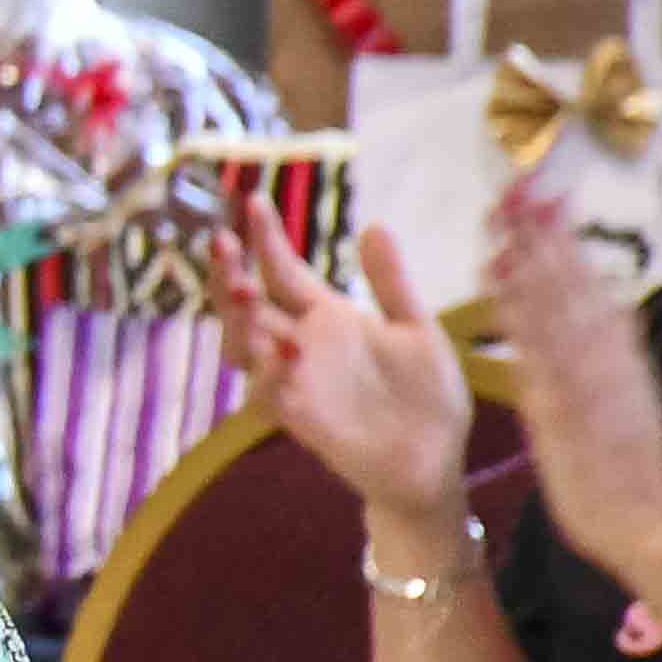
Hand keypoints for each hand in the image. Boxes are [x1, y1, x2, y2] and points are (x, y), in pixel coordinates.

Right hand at [215, 214, 474, 521]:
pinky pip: (270, 394)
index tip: (253, 201)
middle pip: (246, 306)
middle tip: (222, 242)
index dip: (266, 239)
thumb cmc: (427, 396)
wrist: (439, 460)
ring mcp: (296, 382)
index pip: (282, 271)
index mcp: (327, 319)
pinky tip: (284, 350)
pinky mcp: (301, 419)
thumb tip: (373, 226)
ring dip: (237, 319)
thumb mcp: (417, 328)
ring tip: (244, 290)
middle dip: (228, 274)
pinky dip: (271, 372)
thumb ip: (391, 282)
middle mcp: (301, 346)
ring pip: (244, 346)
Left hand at [486, 182, 661, 605]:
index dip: (566, 244)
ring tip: (507, 214)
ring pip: (557, 306)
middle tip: (520, 185)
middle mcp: (606, 359)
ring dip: (531, 257)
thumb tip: (611, 314)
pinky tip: (501, 281)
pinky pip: (539, 347)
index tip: (545, 201)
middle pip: (574, 285)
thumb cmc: (625, 471)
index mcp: (617, 359)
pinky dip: (522, 311)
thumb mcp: (626, 402)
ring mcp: (587, 378)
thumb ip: (614, 359)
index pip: (589, 290)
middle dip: (546, 235)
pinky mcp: (566, 404)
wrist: (644, 523)